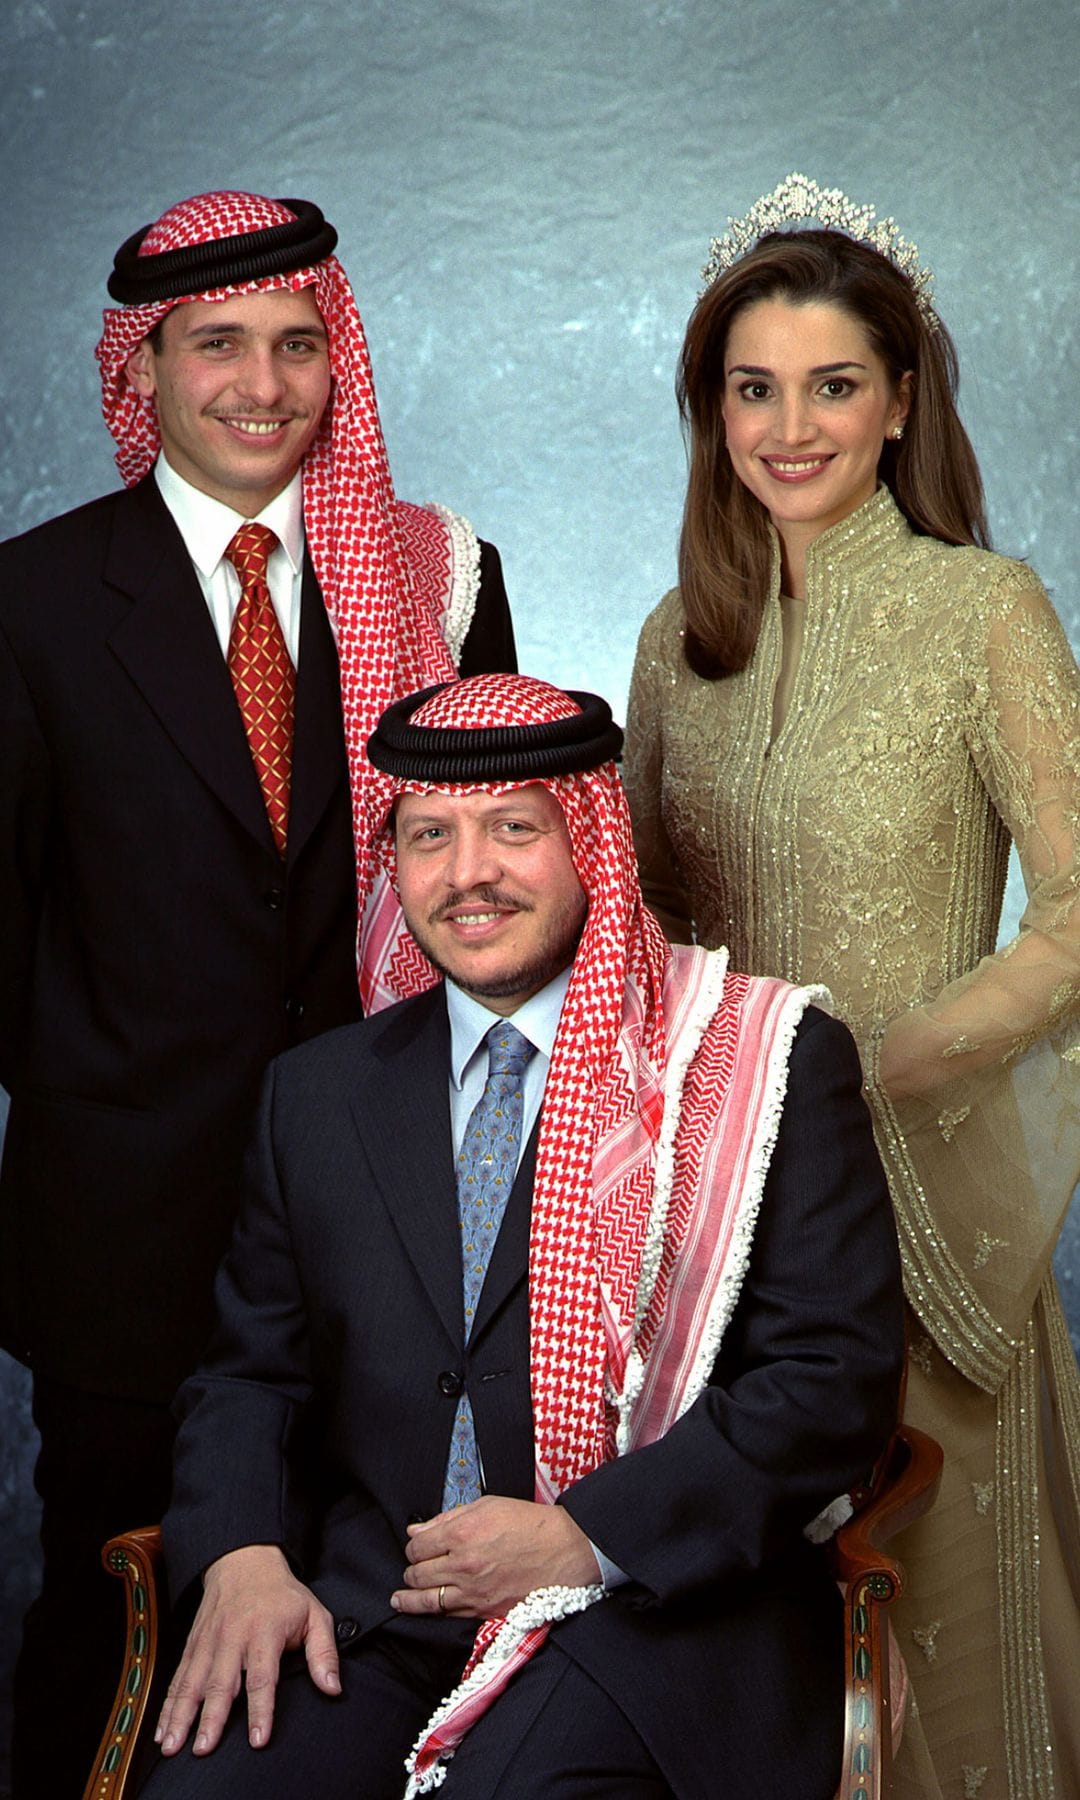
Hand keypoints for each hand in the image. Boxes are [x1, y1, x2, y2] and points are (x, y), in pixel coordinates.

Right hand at [154, 1543, 339, 1756]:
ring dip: (181, 1716)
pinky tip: (163, 1730)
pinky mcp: (192, 1645)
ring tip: (174, 1746)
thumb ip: (324, 1653)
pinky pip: (178, 1678)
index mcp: (264, 1631)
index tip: (257, 1740)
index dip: (261, 1710)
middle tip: (204, 1748)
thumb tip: (333, 1688)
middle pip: (220, 1683)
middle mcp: (232, 1637)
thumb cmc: (282, 1594)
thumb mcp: (315, 1614)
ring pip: (192, 1683)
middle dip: (211, 1718)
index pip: (262, 1677)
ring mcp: (209, 1641)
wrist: (244, 1560)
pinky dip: (168, 1705)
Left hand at [391, 1495, 599, 1618]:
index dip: (412, 1547)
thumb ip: (448, 1518)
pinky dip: (434, 1613)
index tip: (416, 1547)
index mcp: (461, 1534)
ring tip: (399, 1600)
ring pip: (428, 1601)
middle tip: (411, 1570)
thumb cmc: (528, 1523)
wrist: (564, 1551)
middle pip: (418, 1574)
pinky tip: (427, 1611)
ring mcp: (473, 1592)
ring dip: (409, 1599)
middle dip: (410, 1571)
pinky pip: (450, 1616)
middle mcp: (463, 1566)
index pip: (417, 1547)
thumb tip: (417, 1530)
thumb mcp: (487, 1506)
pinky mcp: (485, 1611)